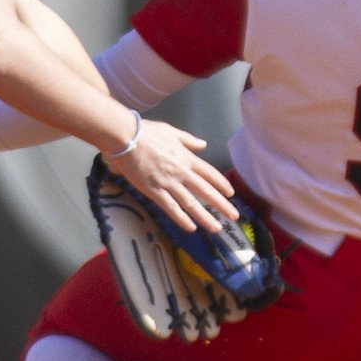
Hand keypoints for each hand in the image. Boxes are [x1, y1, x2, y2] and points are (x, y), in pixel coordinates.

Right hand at [108, 120, 238, 232]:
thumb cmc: (147, 132)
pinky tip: (191, 228)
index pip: (210, 174)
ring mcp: (168, 183)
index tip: (231, 194)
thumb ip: (189, 140)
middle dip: (221, 205)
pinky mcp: (154, 191)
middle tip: (234, 217)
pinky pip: (171, 207)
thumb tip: (203, 144)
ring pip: (191, 204)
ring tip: (217, 228)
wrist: (126, 138)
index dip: (222, 185)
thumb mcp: (172, 132)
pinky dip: (182, 219)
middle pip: (206, 191)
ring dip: (205, 217)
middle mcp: (182, 172)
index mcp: (187, 158)